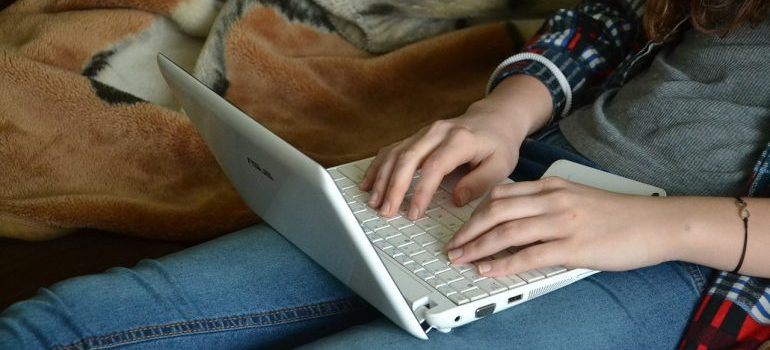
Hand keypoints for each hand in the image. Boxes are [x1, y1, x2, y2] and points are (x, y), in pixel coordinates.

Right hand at [360, 75, 552, 219]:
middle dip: (393, 187)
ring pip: (396, 153)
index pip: (434, 167)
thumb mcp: (501, 165)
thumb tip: (456, 200)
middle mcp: (438, 132)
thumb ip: (479, 183)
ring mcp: (424, 132)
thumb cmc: (498, 143)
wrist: (494, 118)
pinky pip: (392, 149)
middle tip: (386, 211)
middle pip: (408, 158)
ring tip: (374, 201)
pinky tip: (368, 182)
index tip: (413, 213)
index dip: (421, 191)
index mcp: (460, 140)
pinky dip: (378, 166)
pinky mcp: (416, 136)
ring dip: (381, 178)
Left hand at [445, 177, 674, 276]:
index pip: (501, 194)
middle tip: (452, 246)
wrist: (657, 223)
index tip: (461, 227)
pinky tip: (488, 270)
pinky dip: (503, 264)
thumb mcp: (577, 198)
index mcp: (552, 186)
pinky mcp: (574, 246)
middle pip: (495, 211)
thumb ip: (547, 204)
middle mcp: (553, 200)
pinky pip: (529, 255)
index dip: (475, 212)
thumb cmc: (618, 214)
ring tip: (461, 259)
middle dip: (467, 230)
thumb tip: (517, 219)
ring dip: (477, 247)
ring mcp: (563, 222)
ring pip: (506, 232)